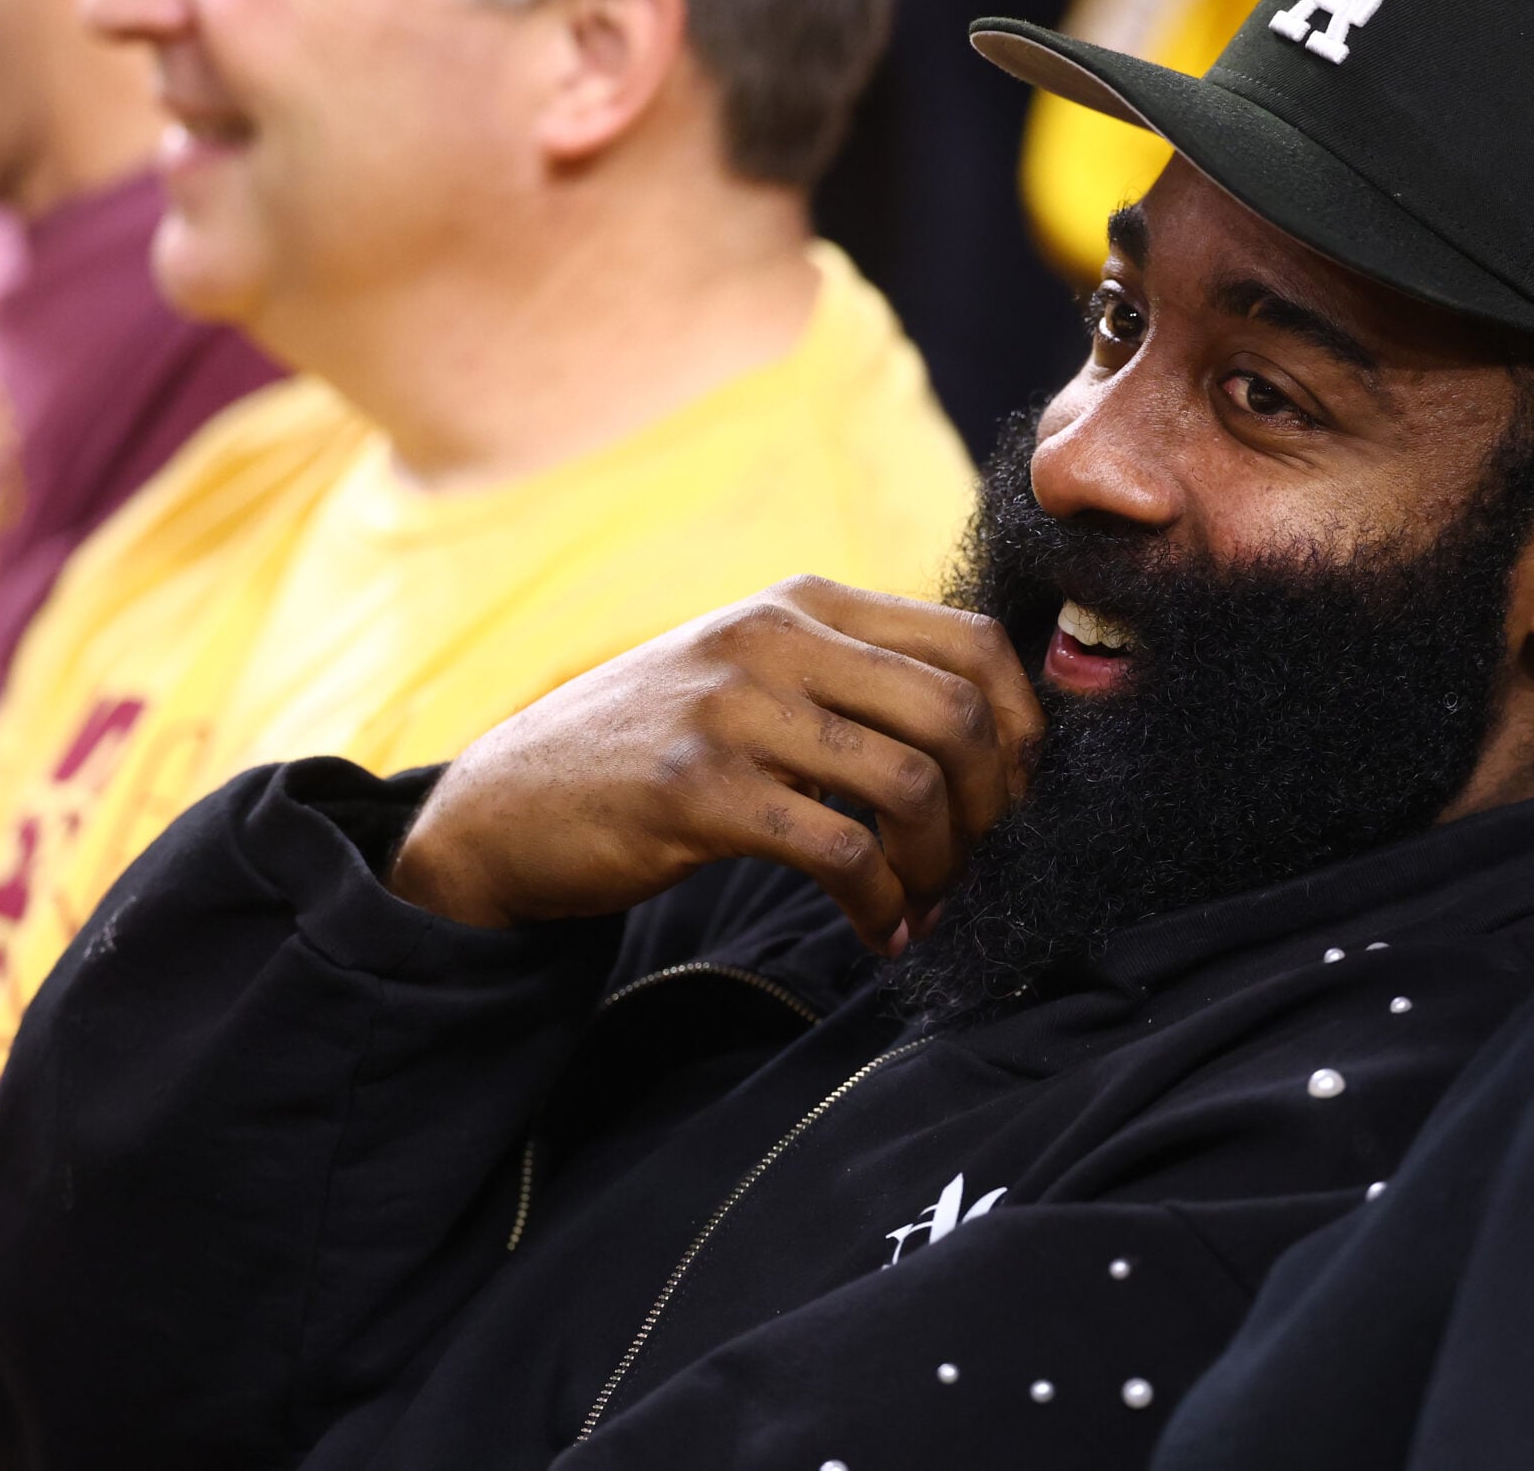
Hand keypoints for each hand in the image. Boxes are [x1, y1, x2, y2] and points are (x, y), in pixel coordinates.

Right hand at [390, 577, 1043, 951]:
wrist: (509, 800)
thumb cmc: (657, 745)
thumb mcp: (755, 674)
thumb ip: (852, 678)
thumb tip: (991, 739)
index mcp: (806, 601)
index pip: (971, 641)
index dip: (1024, 728)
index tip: (1020, 800)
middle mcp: (776, 637)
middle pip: (958, 712)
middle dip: (994, 808)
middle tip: (981, 867)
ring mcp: (734, 709)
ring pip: (910, 782)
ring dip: (940, 866)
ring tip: (926, 905)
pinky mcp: (697, 788)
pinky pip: (841, 851)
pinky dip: (880, 904)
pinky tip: (878, 932)